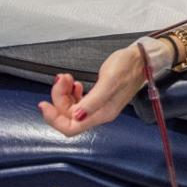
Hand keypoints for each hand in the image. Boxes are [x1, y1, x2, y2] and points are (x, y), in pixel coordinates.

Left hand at [38, 46, 152, 136]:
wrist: (142, 58)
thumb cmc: (127, 67)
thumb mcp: (109, 81)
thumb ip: (93, 101)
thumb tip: (76, 116)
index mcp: (102, 113)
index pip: (71, 127)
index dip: (54, 119)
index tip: (44, 104)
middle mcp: (99, 114)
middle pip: (68, 116)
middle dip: (59, 98)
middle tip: (62, 78)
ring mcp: (99, 106)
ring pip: (71, 108)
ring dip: (64, 94)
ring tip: (67, 77)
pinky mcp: (99, 98)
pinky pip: (78, 101)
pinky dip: (71, 92)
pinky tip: (74, 83)